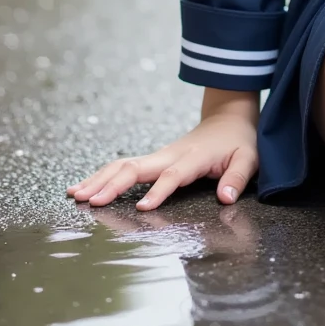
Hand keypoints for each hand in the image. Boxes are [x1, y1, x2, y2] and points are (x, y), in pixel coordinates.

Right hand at [67, 91, 258, 210]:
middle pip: (136, 167)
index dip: (159, 190)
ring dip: (100, 179)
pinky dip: (102, 176)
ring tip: (75, 195)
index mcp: (194, 157)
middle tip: (90, 202)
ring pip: (124, 165)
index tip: (142, 208)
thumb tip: (226, 199)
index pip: (173, 175)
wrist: (228, 118)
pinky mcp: (154, 160)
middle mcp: (171, 154)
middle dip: (112, 184)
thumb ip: (237, 177)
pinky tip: (84, 188)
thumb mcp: (249, 158)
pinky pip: (124, 167)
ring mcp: (160, 155)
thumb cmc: (239, 141)